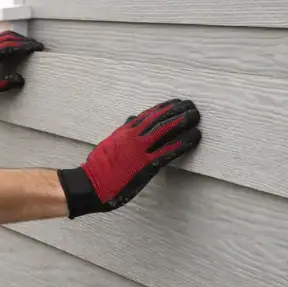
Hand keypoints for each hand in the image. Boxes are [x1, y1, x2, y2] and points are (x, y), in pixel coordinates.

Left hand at [0, 31, 44, 102]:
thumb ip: (6, 83)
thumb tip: (21, 79)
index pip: (12, 45)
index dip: (26, 45)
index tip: (37, 47)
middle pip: (9, 36)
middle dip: (24, 40)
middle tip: (36, 45)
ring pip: (3, 36)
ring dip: (16, 39)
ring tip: (28, 45)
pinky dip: (8, 40)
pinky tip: (13, 48)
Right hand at [57, 99, 201, 217]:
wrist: (91, 184)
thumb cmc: (98, 167)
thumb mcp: (109, 143)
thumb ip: (122, 131)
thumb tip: (131, 118)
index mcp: (124, 132)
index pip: (148, 114)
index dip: (164, 107)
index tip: (176, 102)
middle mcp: (133, 137)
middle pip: (159, 119)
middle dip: (177, 110)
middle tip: (192, 105)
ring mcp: (139, 150)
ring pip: (165, 130)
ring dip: (183, 122)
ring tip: (196, 116)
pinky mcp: (146, 165)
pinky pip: (169, 151)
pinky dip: (184, 142)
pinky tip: (195, 137)